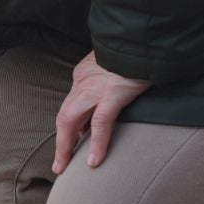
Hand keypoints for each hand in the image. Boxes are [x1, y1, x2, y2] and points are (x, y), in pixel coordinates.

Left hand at [53, 52, 149, 173]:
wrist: (144, 37)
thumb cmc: (136, 52)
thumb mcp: (115, 65)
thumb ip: (107, 81)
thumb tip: (109, 103)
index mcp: (85, 74)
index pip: (72, 105)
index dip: (71, 127)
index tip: (73, 143)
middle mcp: (85, 80)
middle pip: (65, 115)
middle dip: (61, 141)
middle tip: (59, 164)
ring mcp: (97, 87)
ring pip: (72, 119)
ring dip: (66, 146)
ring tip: (63, 166)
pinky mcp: (114, 92)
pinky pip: (101, 122)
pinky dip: (96, 142)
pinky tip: (94, 160)